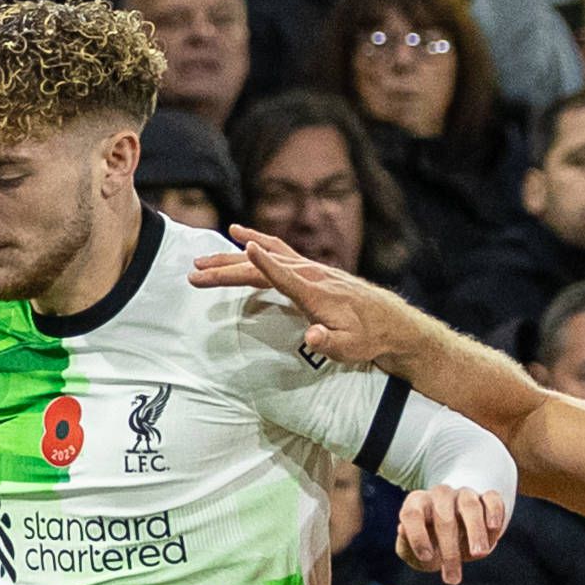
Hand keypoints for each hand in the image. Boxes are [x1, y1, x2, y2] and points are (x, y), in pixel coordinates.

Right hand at [191, 225, 423, 372]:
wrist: (389, 322)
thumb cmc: (367, 338)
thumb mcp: (349, 348)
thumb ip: (328, 341)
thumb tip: (312, 337)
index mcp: (314, 292)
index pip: (283, 274)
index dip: (264, 262)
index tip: (244, 246)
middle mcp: (309, 274)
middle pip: (261, 265)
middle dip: (226, 267)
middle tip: (194, 273)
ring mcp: (309, 268)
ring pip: (264, 255)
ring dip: (231, 256)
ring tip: (203, 258)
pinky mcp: (309, 270)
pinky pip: (277, 251)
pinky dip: (256, 242)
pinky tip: (242, 236)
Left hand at [396, 485, 507, 582]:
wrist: (455, 534)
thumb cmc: (430, 545)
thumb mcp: (412, 551)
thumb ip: (405, 544)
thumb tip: (402, 530)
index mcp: (417, 504)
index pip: (412, 514)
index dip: (418, 536)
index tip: (427, 558)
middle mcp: (440, 495)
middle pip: (444, 517)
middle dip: (449, 551)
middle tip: (453, 579)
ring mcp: (464, 494)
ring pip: (470, 506)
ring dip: (475, 531)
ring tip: (479, 555)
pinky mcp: (486, 497)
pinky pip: (492, 499)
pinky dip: (495, 512)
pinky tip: (494, 528)